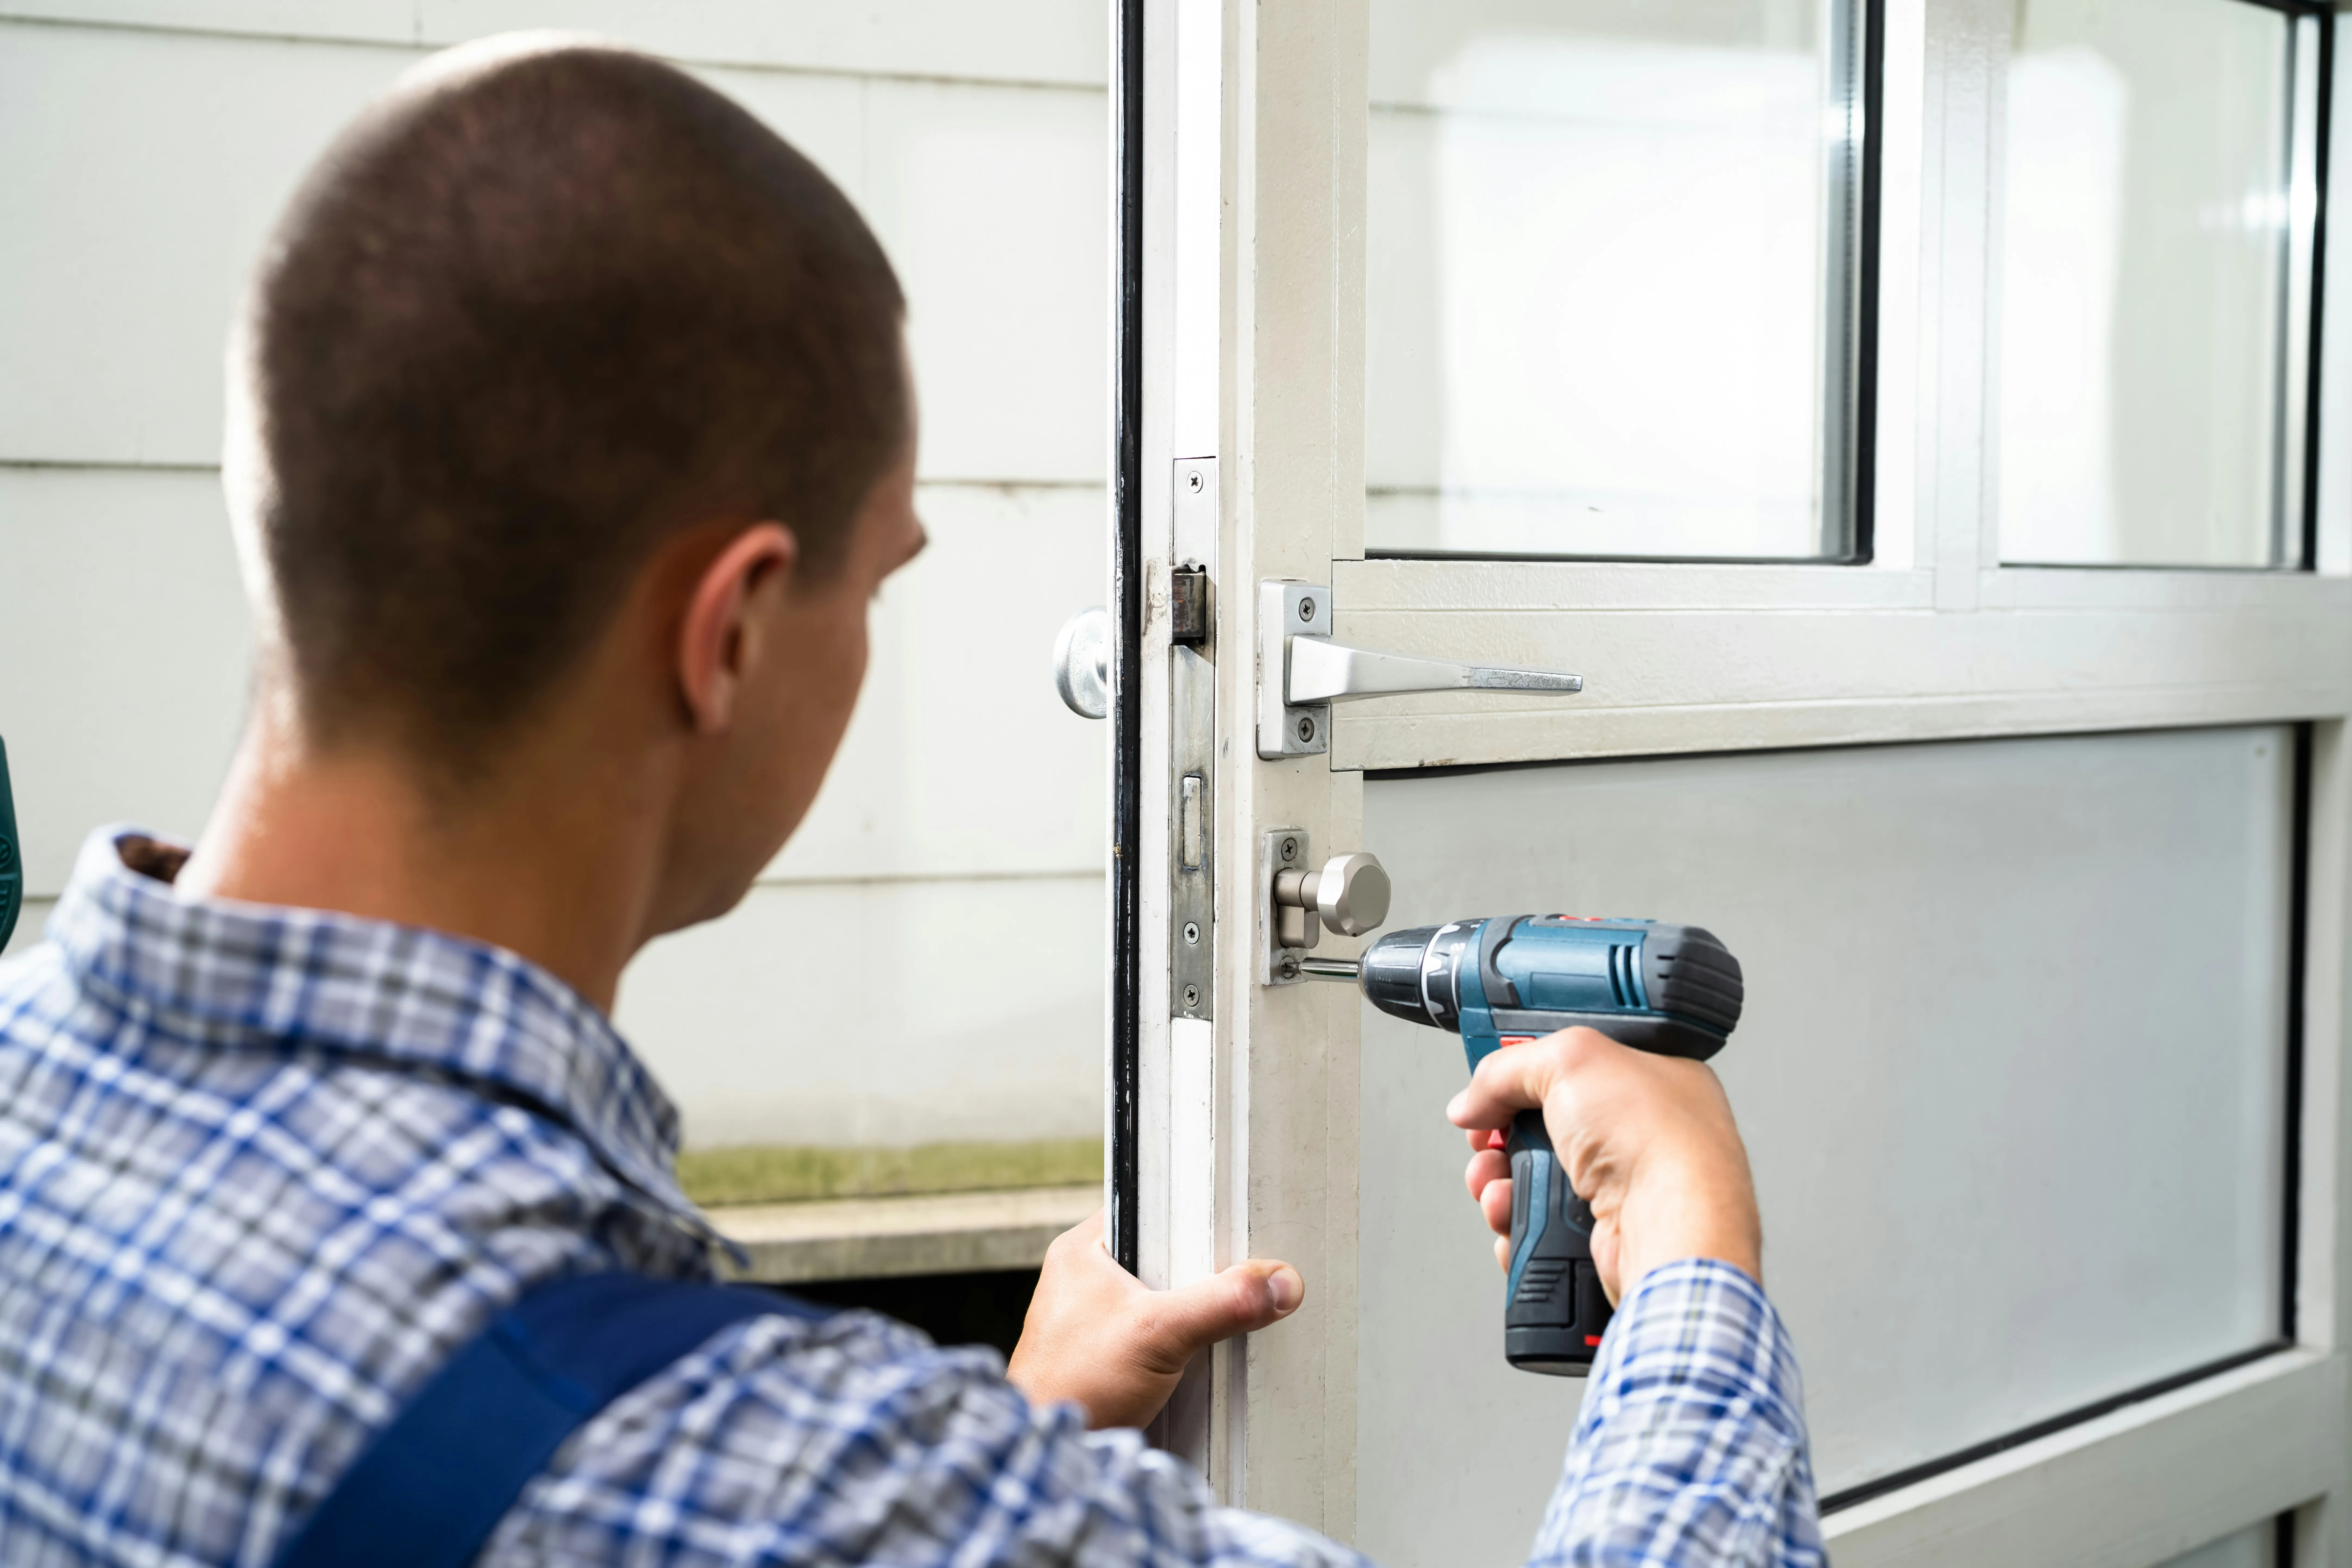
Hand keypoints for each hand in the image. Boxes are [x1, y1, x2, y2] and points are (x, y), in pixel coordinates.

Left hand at [1006, 1209, 1303, 1428]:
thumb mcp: (1159, 1334)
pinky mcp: (1108, 1354)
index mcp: (1082, 1250)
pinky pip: (1156, 1333)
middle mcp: (1085, 1278)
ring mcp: (1095, 1318)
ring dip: (1189, 1312)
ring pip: (1162, 1297)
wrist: (1049, 1457)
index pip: (1148, 1209)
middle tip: (1230, 1280)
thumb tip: (1275, 1284)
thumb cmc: (1074, 1386)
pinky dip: (1179, 1343)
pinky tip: (1194, 1355)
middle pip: (1163, 1256)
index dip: (1191, 1216)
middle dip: (1198, 1272)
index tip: (1231, 1230)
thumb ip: (1220, 1304)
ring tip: (1215, 1318)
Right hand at [1449, 1027, 1760, 1302]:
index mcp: (1647, 1082)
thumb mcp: (1571, 1060)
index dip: (1525, 1075)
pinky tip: (1515, 1217)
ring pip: (1533, 1182)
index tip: (1493, 1087)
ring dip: (1499, 1184)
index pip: (1572, 1068)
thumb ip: (1508, 1068)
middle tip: (1487, 1138)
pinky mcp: (1601, 1238)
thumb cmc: (1656, 1140)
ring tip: (1497, 1186)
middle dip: (1499, 1136)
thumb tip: (1473, 1101)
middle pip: (1541, 1128)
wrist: (1671, 1229)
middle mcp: (1638, 1136)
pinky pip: (1538, 1229)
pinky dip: (1517, 1226)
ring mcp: (1621, 1191)